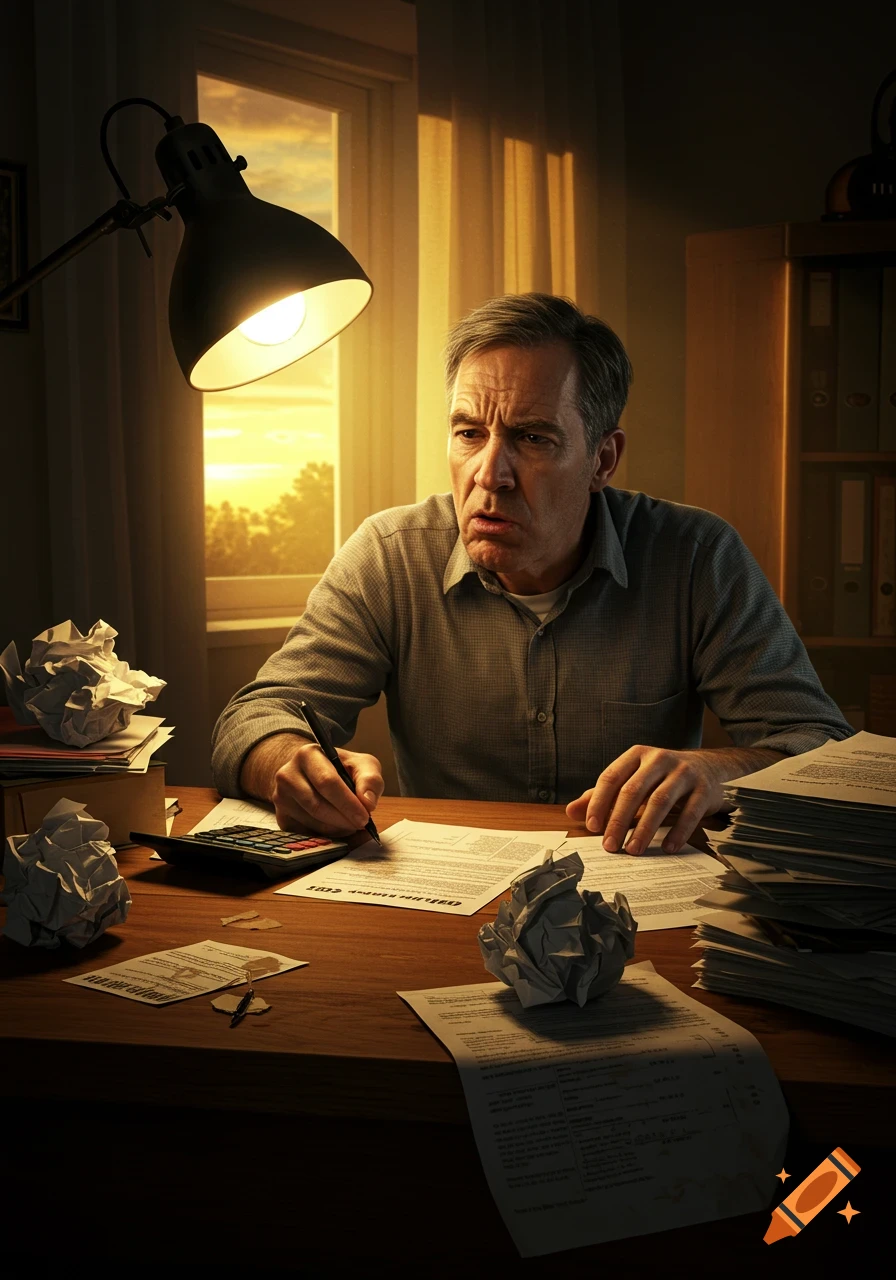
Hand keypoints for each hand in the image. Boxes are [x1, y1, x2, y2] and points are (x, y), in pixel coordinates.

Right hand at [271, 742, 383, 837]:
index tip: (364, 817)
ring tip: (350, 823)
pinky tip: (336, 827)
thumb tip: (368, 802)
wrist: (313, 774)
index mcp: (308, 755)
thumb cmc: (341, 769)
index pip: (326, 782)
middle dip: (343, 819)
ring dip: (336, 828)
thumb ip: (370, 780)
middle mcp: (287, 774)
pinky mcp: (281, 817)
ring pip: (311, 822)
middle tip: (360, 824)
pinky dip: (325, 836)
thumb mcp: (362, 765)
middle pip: (316, 805)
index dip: (347, 803)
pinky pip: (305, 833)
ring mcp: (280, 797)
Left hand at [565, 745, 730, 854]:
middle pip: (633, 791)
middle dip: (619, 821)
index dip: (599, 802)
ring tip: (633, 850)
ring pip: (660, 801)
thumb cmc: (661, 777)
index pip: (611, 777)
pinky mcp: (704, 788)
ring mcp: (684, 772)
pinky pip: (690, 813)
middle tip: (610, 846)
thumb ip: (602, 795)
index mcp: (637, 755)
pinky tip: (667, 847)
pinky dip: (678, 832)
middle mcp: (659, 759)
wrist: (708, 766)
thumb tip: (571, 811)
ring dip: (644, 829)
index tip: (591, 827)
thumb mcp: (632, 779)